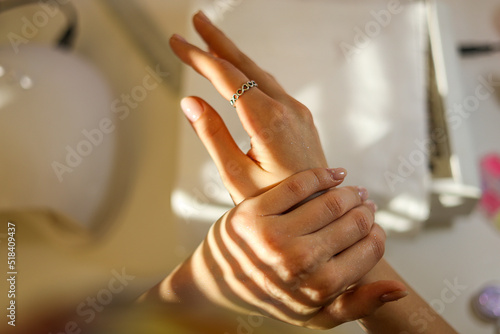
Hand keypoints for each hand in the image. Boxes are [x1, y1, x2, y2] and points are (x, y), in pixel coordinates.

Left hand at [154, 169, 405, 328]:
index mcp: (316, 289)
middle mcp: (296, 261)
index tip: (376, 227)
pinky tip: (334, 174)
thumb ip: (357, 305)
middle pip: (351, 223)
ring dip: (349, 192)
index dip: (377, 236)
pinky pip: (299, 184)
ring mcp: (273, 234)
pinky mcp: (253, 210)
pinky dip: (322, 175)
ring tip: (353, 191)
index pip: (366, 252)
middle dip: (365, 211)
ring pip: (329, 202)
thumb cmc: (271, 299)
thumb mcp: (314, 316)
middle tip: (367, 204)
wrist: (219, 284)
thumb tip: (399, 289)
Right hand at [170, 11, 327, 203]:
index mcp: (269, 121)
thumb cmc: (277, 204)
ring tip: (212, 41)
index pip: (227, 77)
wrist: (320, 213)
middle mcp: (287, 109)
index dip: (199, 58)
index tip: (177, 42)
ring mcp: (298, 112)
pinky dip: (250, 74)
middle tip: (196, 20)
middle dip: (218, 42)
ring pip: (260, 74)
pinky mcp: (301, 119)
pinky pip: (271, 87)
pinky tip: (239, 73)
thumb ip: (213, 136)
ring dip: (234, 56)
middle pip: (247, 65)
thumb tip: (189, 102)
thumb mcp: (236, 176)